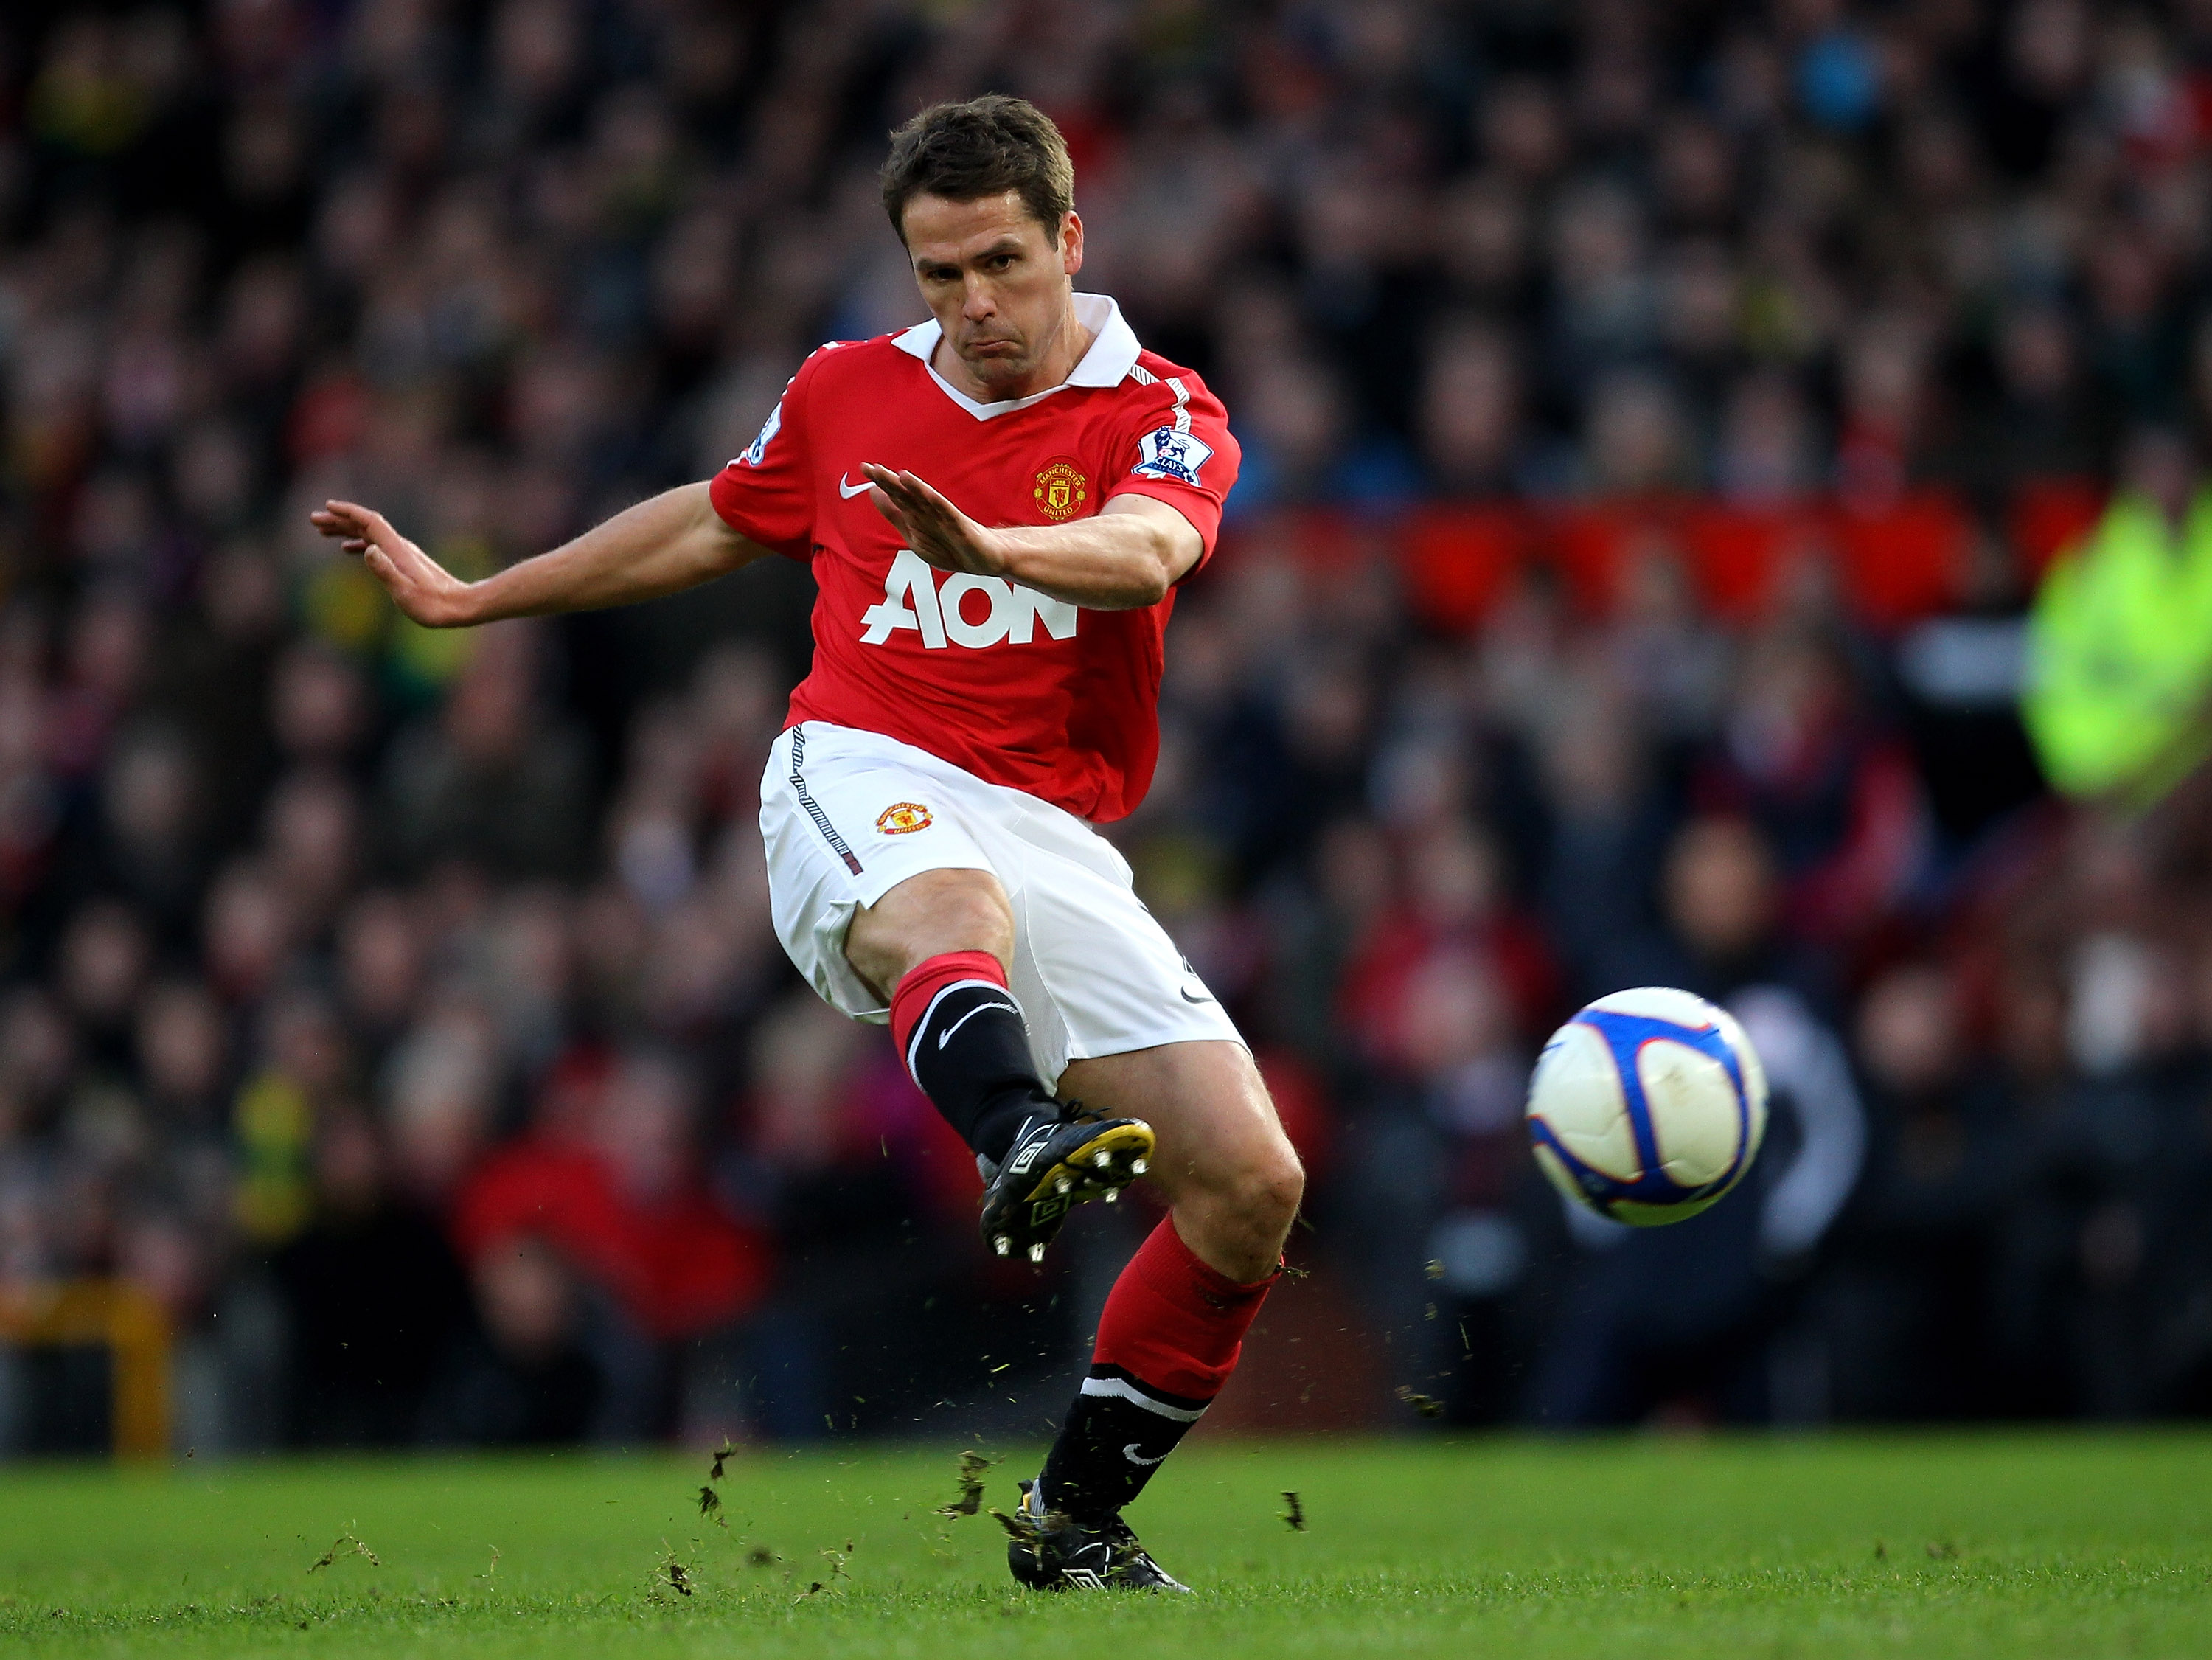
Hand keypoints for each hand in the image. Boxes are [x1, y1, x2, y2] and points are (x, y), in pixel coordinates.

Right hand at [309, 500, 478, 627]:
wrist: (460, 606)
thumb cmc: (433, 605)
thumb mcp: (405, 592)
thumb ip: (385, 571)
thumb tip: (367, 549)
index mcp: (396, 550)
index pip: (369, 522)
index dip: (348, 512)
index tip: (327, 507)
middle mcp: (399, 547)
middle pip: (365, 525)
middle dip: (339, 520)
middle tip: (313, 519)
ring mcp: (402, 553)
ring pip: (369, 534)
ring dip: (346, 530)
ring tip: (323, 531)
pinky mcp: (404, 562)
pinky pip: (376, 546)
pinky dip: (359, 543)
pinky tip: (349, 550)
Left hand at [859, 465, 1011, 577]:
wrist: (984, 559)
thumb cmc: (951, 545)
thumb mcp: (913, 533)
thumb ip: (894, 514)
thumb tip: (873, 493)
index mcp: (917, 513)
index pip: (896, 494)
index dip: (881, 482)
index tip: (864, 468)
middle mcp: (929, 511)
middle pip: (907, 495)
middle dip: (890, 482)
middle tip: (871, 468)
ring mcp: (946, 517)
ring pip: (927, 501)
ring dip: (915, 489)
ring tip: (900, 476)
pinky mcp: (961, 526)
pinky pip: (948, 513)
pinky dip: (937, 503)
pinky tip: (928, 494)